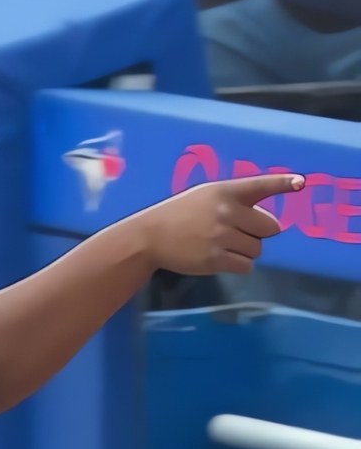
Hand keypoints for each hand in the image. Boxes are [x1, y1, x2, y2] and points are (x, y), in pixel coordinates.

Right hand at [134, 174, 304, 275]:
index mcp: (224, 192)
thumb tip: (268, 222)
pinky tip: (220, 257)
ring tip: (222, 245)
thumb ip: (233, 201)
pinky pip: (246, 265)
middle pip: (271, 227)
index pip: (260, 185)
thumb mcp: (204, 196)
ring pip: (258, 249)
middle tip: (235, 232)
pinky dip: (238, 264)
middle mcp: (226, 212)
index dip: (282, 183)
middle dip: (258, 232)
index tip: (300, 182)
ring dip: (246, 250)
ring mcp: (221, 236)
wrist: (149, 237)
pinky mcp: (216, 259)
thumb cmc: (180, 214)